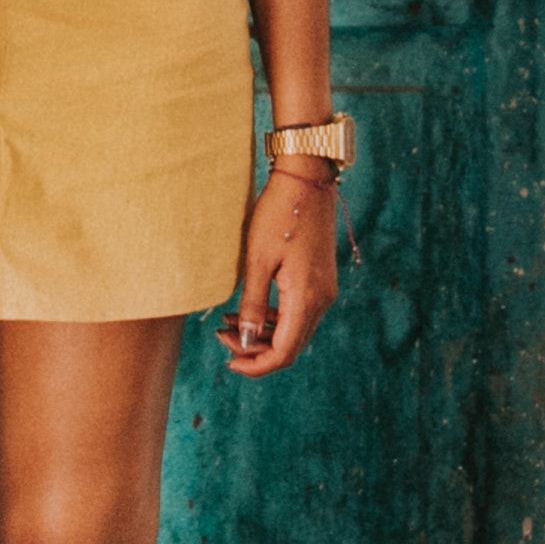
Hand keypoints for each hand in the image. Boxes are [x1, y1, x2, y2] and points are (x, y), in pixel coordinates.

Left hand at [218, 165, 338, 375]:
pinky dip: (272, 318)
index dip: (256, 365)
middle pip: (289, 346)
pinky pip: (297, 312)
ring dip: (261, 334)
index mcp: (306, 299)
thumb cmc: (278, 214)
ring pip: (293, 330)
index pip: (283, 352)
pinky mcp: (319, 279)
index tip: (229, 362)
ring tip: (227, 323)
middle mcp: (321, 300)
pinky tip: (247, 309)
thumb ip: (252, 304)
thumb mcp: (257, 260)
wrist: (306, 178)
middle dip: (254, 350)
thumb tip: (244, 340)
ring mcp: (323, 290)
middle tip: (221, 337)